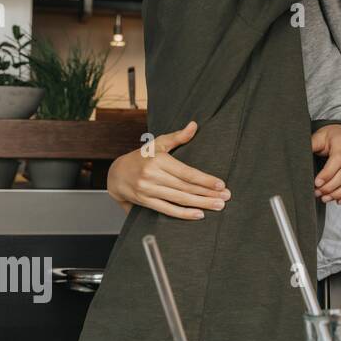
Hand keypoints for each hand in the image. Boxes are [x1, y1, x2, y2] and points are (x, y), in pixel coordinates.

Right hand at [106, 120, 228, 219]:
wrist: (115, 175)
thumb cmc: (142, 157)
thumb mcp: (157, 143)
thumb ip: (177, 137)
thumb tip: (194, 126)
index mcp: (158, 160)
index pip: (186, 172)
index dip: (204, 179)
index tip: (221, 184)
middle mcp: (152, 175)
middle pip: (185, 187)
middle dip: (207, 193)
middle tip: (226, 197)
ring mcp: (147, 190)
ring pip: (179, 199)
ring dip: (201, 204)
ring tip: (218, 206)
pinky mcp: (144, 201)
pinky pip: (167, 209)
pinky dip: (184, 214)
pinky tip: (199, 215)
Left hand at [310, 124, 340, 204]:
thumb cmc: (330, 138)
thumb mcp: (319, 137)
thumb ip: (310, 145)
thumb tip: (295, 153)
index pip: (337, 160)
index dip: (327, 174)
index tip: (316, 183)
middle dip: (331, 186)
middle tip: (318, 192)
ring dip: (340, 193)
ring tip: (326, 198)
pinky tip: (339, 200)